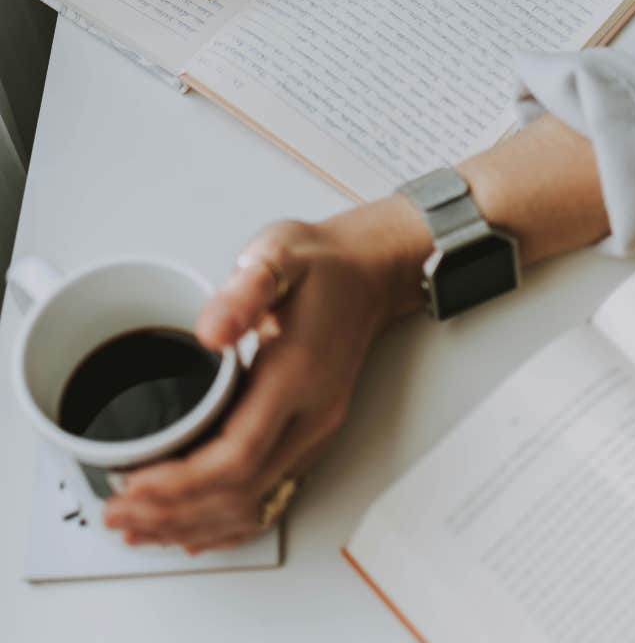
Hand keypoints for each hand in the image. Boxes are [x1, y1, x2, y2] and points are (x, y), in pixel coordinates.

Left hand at [103, 197, 430, 552]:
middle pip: (241, 492)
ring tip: (142, 528)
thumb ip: (246, 290)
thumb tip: (209, 332)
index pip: (237, 456)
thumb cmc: (321, 265)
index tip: (132, 485)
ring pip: (254, 502)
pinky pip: (269, 493)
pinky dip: (227, 520)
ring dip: (195, 524)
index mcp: (298, 376)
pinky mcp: (312, 433)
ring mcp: (316, 429)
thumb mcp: (278, 256)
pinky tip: (196, 527)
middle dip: (174, 513)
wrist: (367, 274)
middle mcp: (313, 414)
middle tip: (118, 514)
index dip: (180, 483)